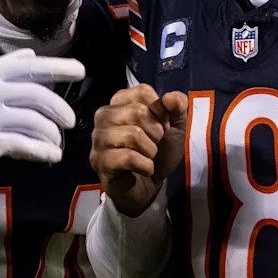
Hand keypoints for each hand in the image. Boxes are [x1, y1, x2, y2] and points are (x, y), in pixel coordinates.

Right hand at [0, 48, 86, 182]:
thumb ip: (1, 67)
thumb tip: (29, 56)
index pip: (32, 66)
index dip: (59, 67)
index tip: (81, 70)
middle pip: (38, 96)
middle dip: (60, 109)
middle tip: (69, 121)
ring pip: (34, 122)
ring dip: (51, 134)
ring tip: (57, 142)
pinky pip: (23, 145)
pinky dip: (42, 151)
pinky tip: (52, 156)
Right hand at [90, 84, 186, 216]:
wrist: (150, 186)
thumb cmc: (159, 152)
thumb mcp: (176, 126)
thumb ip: (178, 106)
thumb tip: (169, 97)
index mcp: (120, 102)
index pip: (142, 92)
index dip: (160, 110)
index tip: (162, 126)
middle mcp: (104, 115)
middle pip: (137, 112)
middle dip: (156, 132)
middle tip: (155, 144)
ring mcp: (99, 138)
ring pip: (132, 134)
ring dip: (150, 150)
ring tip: (149, 156)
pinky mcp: (100, 161)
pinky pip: (128, 157)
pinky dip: (145, 165)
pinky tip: (145, 168)